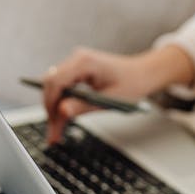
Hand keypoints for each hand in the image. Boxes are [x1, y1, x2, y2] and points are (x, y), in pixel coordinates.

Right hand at [42, 45, 194, 143]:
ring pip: (55, 88)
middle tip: (54, 134)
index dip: (51, 104)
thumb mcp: (109, 100)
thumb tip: (62, 112)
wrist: (143, 74)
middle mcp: (77, 59)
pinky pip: (63, 87)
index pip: (56, 81)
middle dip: (51, 110)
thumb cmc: (133, 83)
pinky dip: (62, 103)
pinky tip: (63, 120)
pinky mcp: (77, 71)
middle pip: (52, 85)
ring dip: (55, 109)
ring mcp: (76, 64)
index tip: (52, 123)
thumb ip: (84, 106)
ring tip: (57, 132)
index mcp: (85, 62)